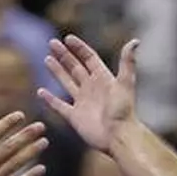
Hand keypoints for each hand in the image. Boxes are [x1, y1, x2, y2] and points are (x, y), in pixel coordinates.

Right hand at [38, 35, 139, 154]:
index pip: (89, 58)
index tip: (68, 38)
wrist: (119, 137)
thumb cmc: (124, 111)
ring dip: (57, 71)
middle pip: (75, 67)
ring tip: (47, 59)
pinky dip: (50, 99)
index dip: (79, 48)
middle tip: (52, 43)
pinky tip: (41, 92)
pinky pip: (59, 106)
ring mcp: (82, 102)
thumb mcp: (126, 83)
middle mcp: (91, 88)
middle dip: (64, 55)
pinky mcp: (75, 117)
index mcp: (103, 79)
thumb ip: (127, 62)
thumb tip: (135, 41)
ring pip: (66, 82)